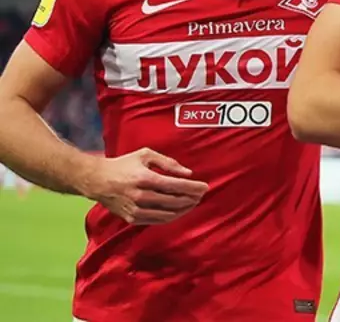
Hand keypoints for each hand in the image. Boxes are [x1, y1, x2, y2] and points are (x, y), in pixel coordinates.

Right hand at [82, 148, 209, 224]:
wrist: (97, 180)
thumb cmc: (124, 164)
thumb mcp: (145, 155)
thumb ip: (168, 163)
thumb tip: (188, 174)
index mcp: (145, 178)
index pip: (176, 186)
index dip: (193, 188)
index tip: (205, 187)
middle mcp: (141, 196)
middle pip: (174, 201)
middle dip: (191, 198)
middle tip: (200, 194)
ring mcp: (136, 210)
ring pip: (168, 214)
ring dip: (184, 209)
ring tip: (193, 202)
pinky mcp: (131, 218)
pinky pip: (157, 221)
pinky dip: (170, 217)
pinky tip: (178, 211)